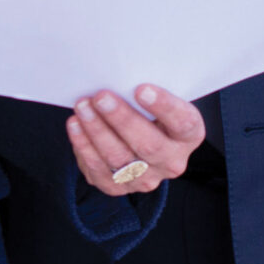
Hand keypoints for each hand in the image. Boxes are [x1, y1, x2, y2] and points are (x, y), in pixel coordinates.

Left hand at [68, 84, 204, 195]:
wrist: (137, 140)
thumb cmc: (149, 112)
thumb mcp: (159, 101)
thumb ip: (147, 93)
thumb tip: (119, 76)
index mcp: (188, 136)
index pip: (183, 123)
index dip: (164, 107)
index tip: (142, 89)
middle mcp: (171, 162)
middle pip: (148, 145)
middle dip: (121, 119)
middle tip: (101, 97)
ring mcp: (144, 179)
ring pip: (119, 158)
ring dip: (97, 130)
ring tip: (83, 106)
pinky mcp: (118, 187)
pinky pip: (98, 169)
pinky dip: (83, 146)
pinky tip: (75, 125)